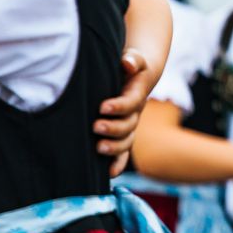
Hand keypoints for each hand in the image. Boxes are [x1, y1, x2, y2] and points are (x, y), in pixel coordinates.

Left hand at [95, 48, 155, 176]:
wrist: (135, 75)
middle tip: (95, 126)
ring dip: (114, 147)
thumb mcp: (133, 58)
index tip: (102, 107)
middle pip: (129, 125)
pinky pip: (122, 154)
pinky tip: (108, 174)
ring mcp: (129, 126)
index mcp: (137, 94)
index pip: (132, 103)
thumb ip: (133, 59)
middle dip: (113, 128)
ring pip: (126, 141)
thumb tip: (127, 63)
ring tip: (98, 147)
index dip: (119, 106)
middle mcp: (135, 113)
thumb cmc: (128, 66)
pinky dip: (117, 164)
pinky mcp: (121, 135)